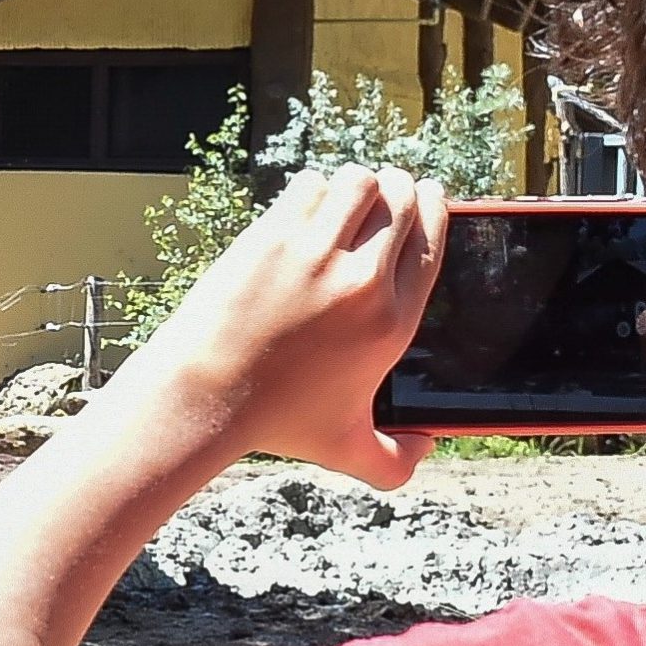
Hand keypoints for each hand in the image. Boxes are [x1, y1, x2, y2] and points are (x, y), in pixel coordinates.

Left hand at [120, 165, 442, 488]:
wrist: (207, 395)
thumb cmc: (276, 423)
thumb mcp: (346, 450)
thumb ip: (396, 461)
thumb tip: (426, 446)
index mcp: (391, 323)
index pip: (432, 244)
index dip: (438, 209)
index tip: (434, 195)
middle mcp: (361, 282)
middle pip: (403, 202)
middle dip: (403, 188)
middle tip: (392, 189)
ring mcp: (314, 253)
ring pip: (359, 184)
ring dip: (361, 184)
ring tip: (352, 194)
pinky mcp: (272, 235)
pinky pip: (311, 186)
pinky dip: (317, 189)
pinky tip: (310, 202)